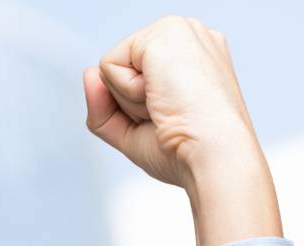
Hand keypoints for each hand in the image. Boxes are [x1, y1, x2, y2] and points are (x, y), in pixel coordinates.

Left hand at [84, 17, 281, 245]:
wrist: (214, 157)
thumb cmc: (187, 152)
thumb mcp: (132, 132)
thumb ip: (104, 104)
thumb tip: (88, 73)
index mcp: (189, 57)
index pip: (130, 76)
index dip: (135, 108)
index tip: (172, 117)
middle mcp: (187, 37)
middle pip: (117, 70)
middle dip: (130, 102)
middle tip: (169, 113)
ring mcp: (178, 30)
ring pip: (110, 67)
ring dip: (129, 99)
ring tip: (168, 105)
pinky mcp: (165, 31)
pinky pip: (107, 66)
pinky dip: (126, 92)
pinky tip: (162, 96)